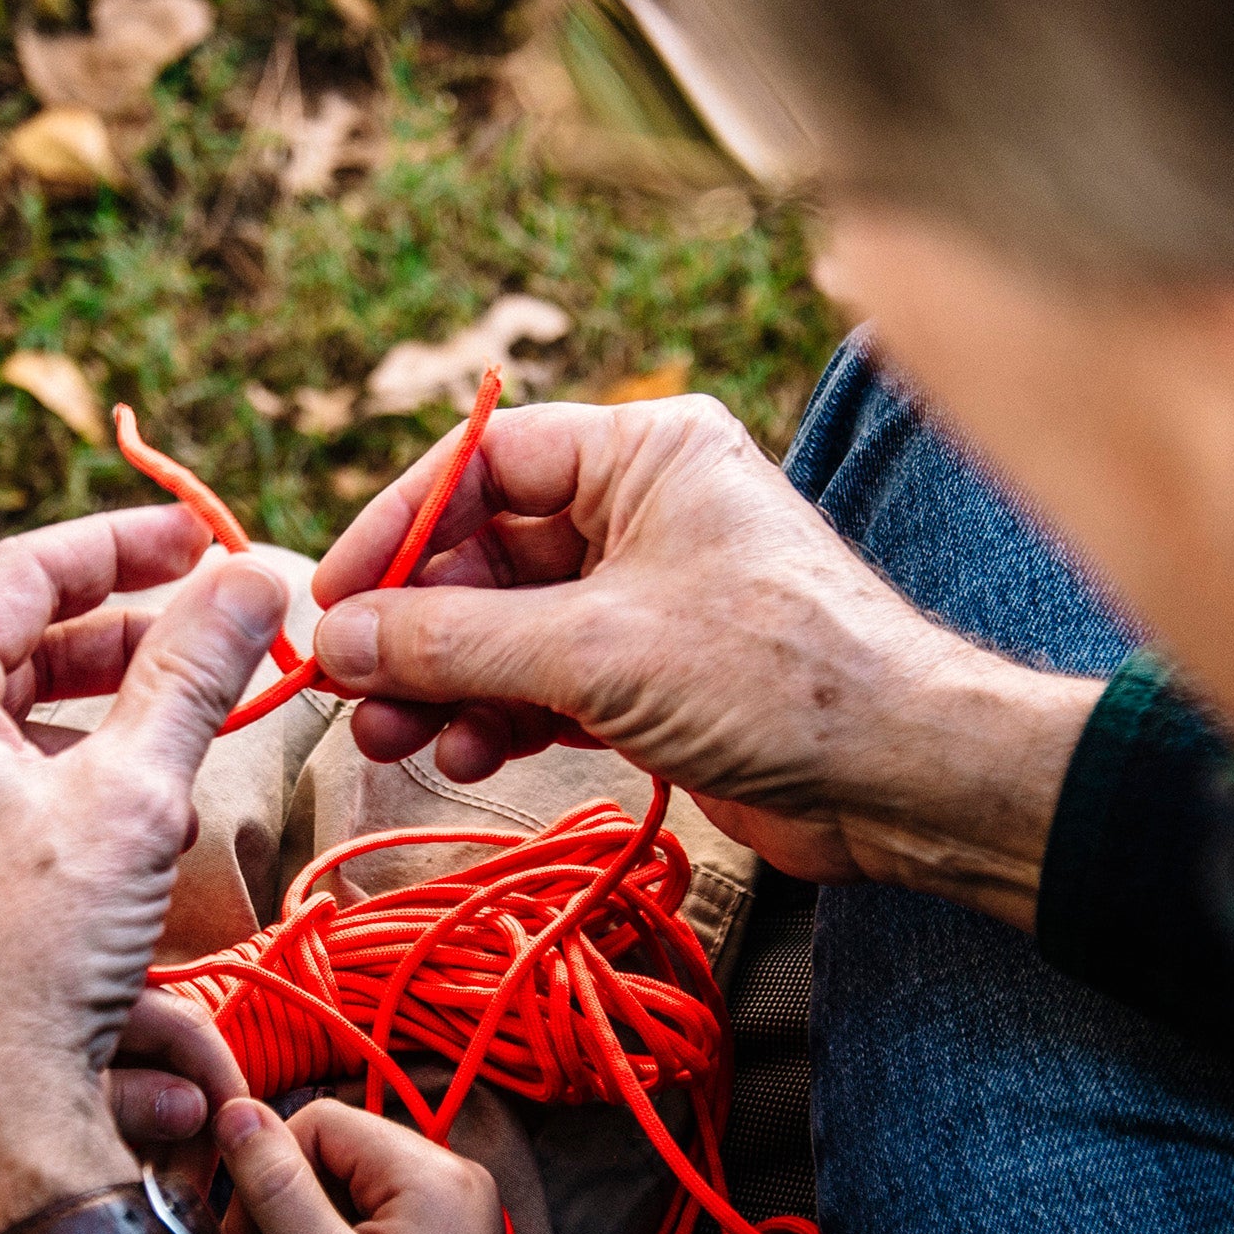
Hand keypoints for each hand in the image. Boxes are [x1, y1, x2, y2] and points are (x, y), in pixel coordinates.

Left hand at [0, 505, 286, 1233]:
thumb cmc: (29, 961)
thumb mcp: (136, 796)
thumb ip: (194, 673)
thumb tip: (247, 579)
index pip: (22, 570)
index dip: (125, 542)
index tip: (202, 537)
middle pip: (15, 647)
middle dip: (125, 632)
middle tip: (211, 622)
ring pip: (12, 727)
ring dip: (106, 712)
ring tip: (189, 722)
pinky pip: (1, 799)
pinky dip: (75, 783)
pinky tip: (138, 821)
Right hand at [216, 1097, 544, 1233]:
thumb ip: (276, 1188)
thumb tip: (233, 1108)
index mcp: (435, 1173)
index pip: (322, 1121)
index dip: (268, 1171)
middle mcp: (457, 1181)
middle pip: (339, 1153)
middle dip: (288, 1203)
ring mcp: (459, 1219)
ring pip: (352, 1189)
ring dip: (309, 1232)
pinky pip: (378, 1222)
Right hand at [307, 395, 1101, 921]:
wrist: (900, 778)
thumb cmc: (775, 678)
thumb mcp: (594, 650)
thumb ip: (455, 641)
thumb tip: (337, 639)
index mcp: (643, 455)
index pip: (485, 462)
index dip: (399, 528)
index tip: (333, 596)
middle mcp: (643, 512)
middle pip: (485, 553)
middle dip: (414, 627)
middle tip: (348, 690)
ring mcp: (647, 598)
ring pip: (507, 628)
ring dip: (443, 683)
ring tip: (392, 738)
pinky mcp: (653, 677)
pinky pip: (543, 683)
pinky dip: (497, 717)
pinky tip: (462, 755)